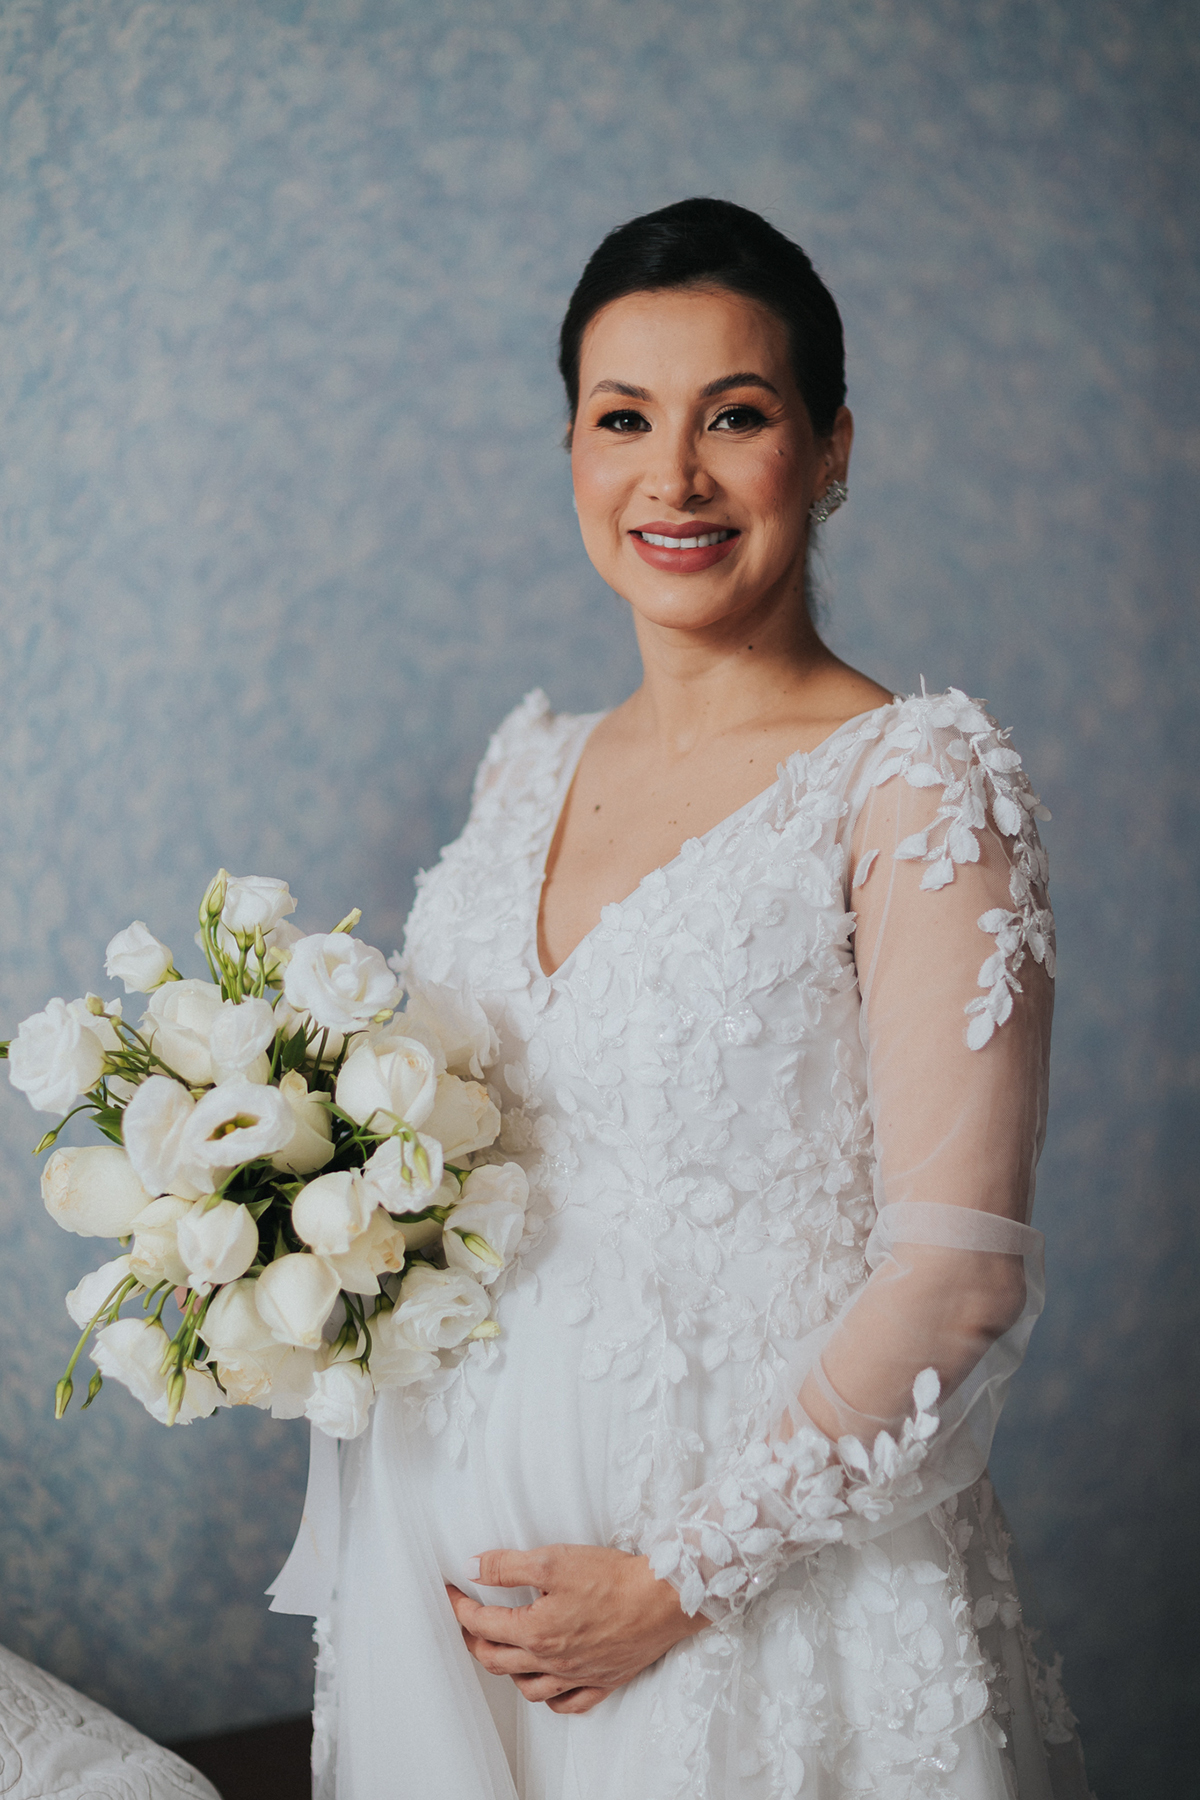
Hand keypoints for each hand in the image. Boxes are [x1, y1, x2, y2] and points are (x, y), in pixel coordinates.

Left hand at [445, 1543, 707, 1714]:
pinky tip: (547, 1684)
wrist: (663, 1599)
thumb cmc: (613, 1578)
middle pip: (497, 1659)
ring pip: (528, 1687)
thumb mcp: (553, 1559)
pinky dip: (550, 1697)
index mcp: (536, 1631)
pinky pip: (568, 1703)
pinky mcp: (604, 1679)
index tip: (453, 1591)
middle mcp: (552, 1660)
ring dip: (507, 1670)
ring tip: (501, 1652)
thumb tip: (473, 1568)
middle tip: (467, 1620)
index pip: (483, 1623)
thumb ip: (508, 1566)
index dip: (461, 1606)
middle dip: (474, 1639)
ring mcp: (578, 1675)